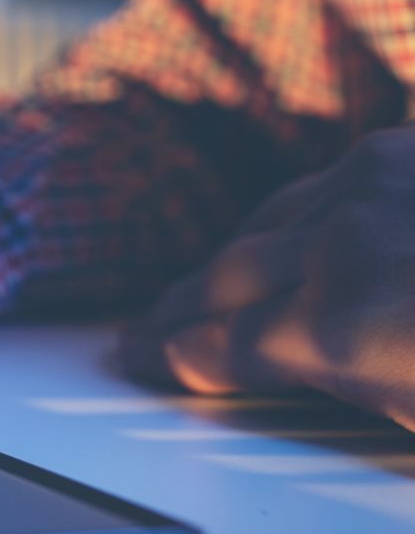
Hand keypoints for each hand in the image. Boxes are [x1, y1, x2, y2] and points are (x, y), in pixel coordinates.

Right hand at [122, 125, 414, 429]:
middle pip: (225, 282)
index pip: (224, 347)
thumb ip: (354, 384)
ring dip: (227, 262)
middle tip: (143, 332)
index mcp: (343, 328)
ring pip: (262, 225)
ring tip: (198, 289)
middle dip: (177, 311)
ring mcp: (366, 185)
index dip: (178, 359)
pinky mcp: (392, 150)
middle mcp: (337, 246)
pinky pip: (317, 188)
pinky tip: (279, 239)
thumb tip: (304, 368)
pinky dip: (289, 220)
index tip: (145, 360)